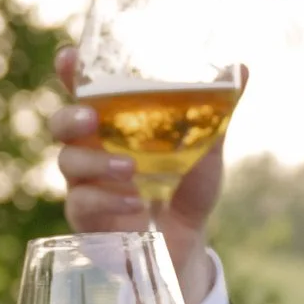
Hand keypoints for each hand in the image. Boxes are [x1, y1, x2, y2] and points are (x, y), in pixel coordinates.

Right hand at [52, 46, 223, 301]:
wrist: (186, 245)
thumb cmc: (187, 189)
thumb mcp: (206, 151)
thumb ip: (216, 114)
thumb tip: (241, 69)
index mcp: (114, 124)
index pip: (85, 91)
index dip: (72, 73)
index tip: (69, 57)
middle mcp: (92, 148)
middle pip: (61, 125)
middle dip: (69, 116)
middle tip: (91, 117)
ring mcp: (86, 184)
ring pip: (68, 163)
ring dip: (94, 162)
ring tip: (129, 168)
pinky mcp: (88, 218)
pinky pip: (83, 204)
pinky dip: (108, 201)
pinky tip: (135, 204)